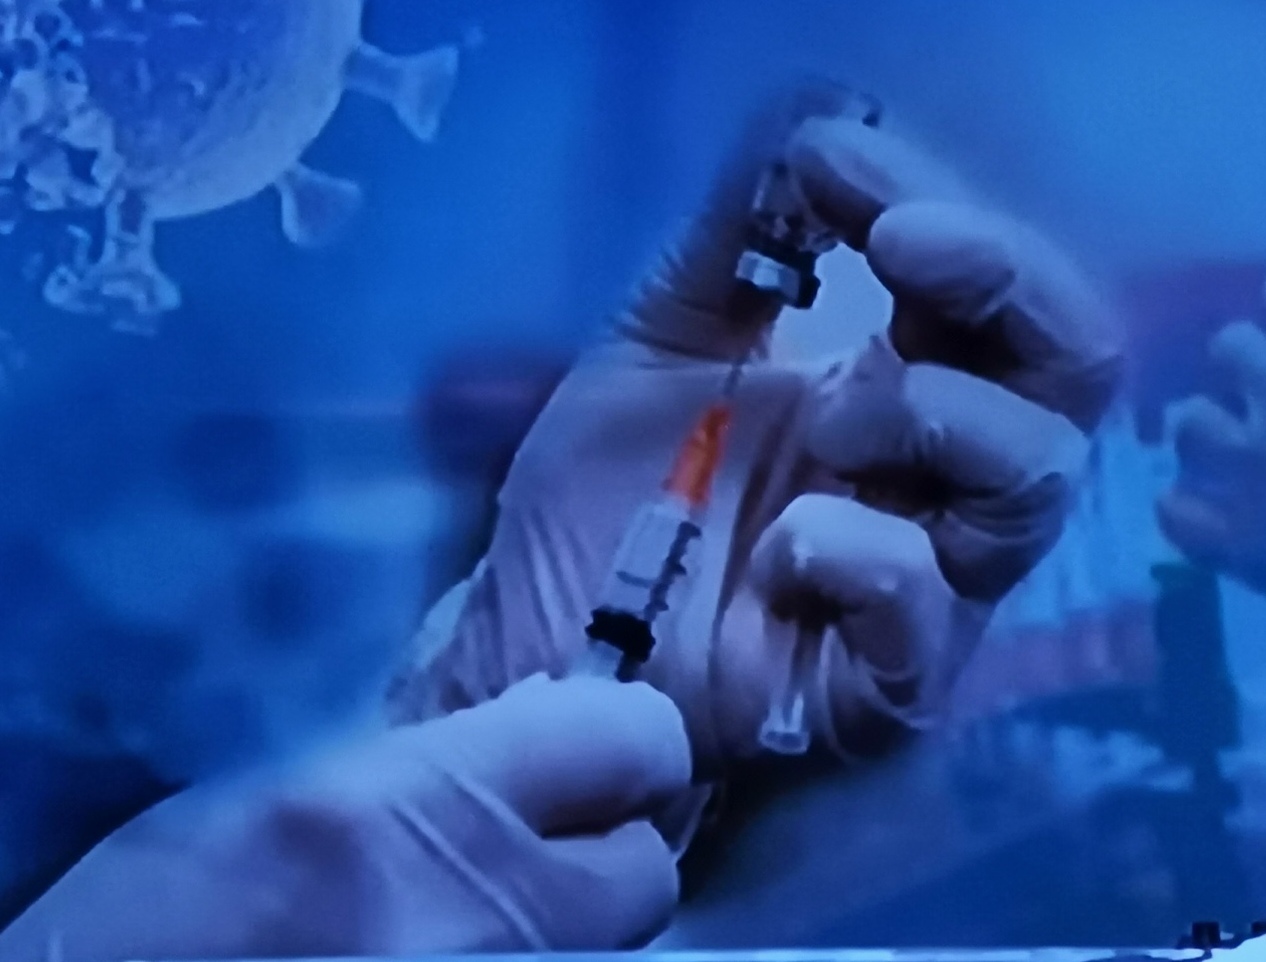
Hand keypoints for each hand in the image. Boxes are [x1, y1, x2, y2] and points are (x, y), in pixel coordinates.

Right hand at [0, 675, 689, 958]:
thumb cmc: (167, 915)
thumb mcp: (296, 793)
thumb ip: (436, 762)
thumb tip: (546, 735)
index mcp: (428, 806)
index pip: (639, 740)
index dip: (621, 743)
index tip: (588, 751)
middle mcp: (493, 915)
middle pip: (648, 872)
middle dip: (602, 856)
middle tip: (529, 856)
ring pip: (616, 950)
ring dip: (568, 930)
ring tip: (473, 918)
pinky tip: (452, 956)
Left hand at [389, 83, 1121, 772]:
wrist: (542, 644)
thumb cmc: (610, 504)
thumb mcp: (658, 346)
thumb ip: (733, 244)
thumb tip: (804, 114)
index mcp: (902, 385)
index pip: (996, 290)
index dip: (949, 212)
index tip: (833, 162)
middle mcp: (940, 474)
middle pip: (1072, 369)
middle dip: (1005, 280)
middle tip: (901, 244)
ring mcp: (929, 579)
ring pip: (1035, 478)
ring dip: (931, 414)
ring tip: (824, 426)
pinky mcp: (887, 681)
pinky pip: (932, 609)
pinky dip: (868, 554)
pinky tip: (787, 548)